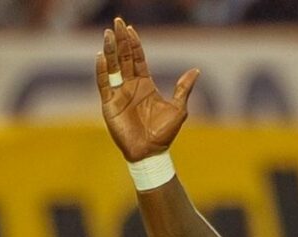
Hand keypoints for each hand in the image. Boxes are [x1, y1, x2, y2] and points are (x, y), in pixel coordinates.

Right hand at [96, 17, 198, 162]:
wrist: (151, 153)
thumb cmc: (164, 134)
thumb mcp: (179, 109)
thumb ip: (183, 88)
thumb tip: (196, 70)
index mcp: (146, 85)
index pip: (138, 59)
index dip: (135, 44)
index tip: (131, 28)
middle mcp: (131, 86)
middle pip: (124, 58)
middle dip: (121, 40)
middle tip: (116, 22)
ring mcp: (119, 94)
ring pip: (112, 67)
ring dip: (110, 50)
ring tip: (108, 34)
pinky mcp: (109, 104)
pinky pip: (103, 84)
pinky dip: (101, 71)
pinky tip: (101, 57)